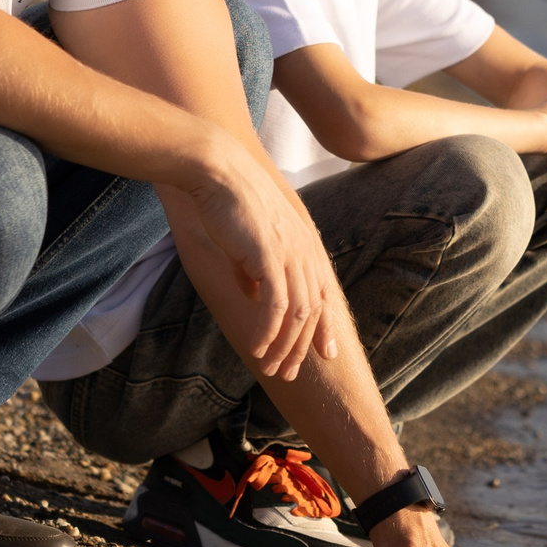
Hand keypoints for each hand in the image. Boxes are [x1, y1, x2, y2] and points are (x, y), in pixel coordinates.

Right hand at [181, 146, 340, 378]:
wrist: (220, 173)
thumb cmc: (231, 203)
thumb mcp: (248, 242)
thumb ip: (253, 270)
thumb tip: (252, 296)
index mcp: (305, 247)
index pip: (323, 295)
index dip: (326, 327)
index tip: (326, 354)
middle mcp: (305, 253)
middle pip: (313, 312)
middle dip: (302, 347)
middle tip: (289, 373)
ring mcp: (290, 255)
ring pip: (297, 315)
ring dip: (284, 346)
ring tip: (271, 368)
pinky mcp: (270, 257)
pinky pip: (275, 306)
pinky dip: (268, 331)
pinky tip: (257, 348)